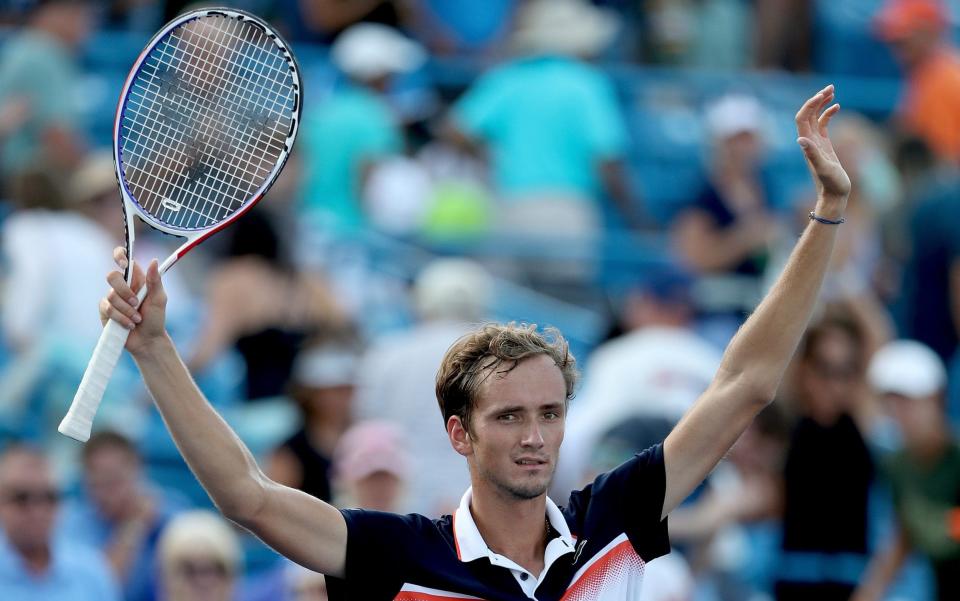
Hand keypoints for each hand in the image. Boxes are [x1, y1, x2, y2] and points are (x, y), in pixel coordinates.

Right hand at [99, 247, 167, 354]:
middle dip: (124, 291)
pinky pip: (108, 309)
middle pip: (112, 276)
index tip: (123, 264)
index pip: (124, 259)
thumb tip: (153, 260)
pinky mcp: (105, 311)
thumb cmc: (156, 319)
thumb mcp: (159, 299)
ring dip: (127, 310)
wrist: (147, 340)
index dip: (119, 255)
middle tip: (137, 303)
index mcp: (137, 279)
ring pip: (111, 296)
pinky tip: (129, 325)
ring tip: (137, 319)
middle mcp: (122, 286)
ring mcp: (112, 299)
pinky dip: (121, 318)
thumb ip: (155, 281)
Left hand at [795, 85, 850, 202]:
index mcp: (807, 144)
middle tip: (831, 87)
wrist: (834, 196)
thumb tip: (800, 139)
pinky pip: (823, 125)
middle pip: (808, 114)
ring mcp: (816, 143)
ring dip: (822, 103)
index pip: (803, 118)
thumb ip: (812, 154)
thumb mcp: (823, 168)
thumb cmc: (831, 184)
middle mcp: (809, 141)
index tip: (823, 95)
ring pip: (816, 118)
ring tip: (833, 91)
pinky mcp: (825, 146)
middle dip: (817, 99)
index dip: (810, 105)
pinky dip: (828, 114)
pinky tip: (837, 106)